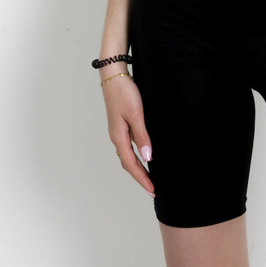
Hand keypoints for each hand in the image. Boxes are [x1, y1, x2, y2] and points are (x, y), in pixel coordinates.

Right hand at [101, 74, 155, 198]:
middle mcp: (117, 137)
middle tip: (152, 189)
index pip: (131, 164)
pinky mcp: (121, 125)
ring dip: (138, 167)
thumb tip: (148, 157)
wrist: (113, 76)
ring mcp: (118, 131)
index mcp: (119, 137)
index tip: (152, 190)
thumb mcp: (136, 115)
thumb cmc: (124, 93)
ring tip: (148, 177)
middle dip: (140, 177)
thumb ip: (142, 136)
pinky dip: (136, 155)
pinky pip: (128, 146)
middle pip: (128, 163)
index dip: (142, 178)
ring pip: (128, 155)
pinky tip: (143, 155)